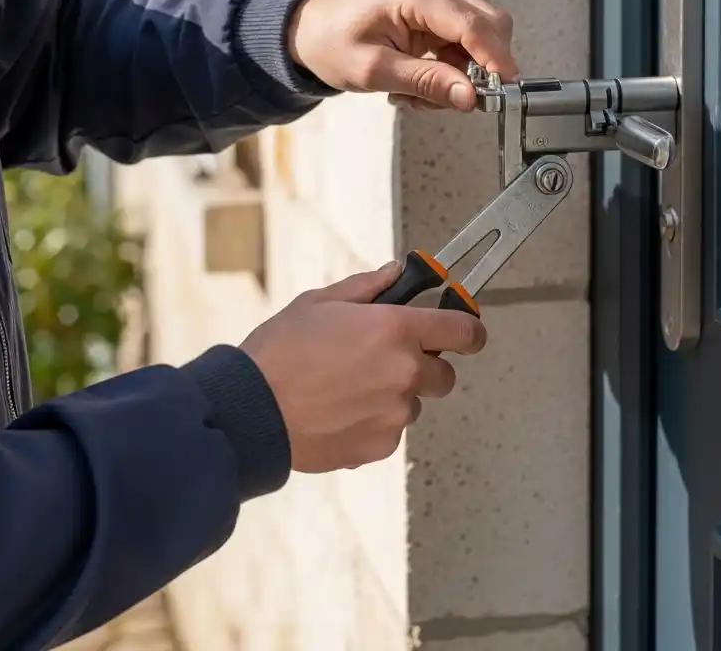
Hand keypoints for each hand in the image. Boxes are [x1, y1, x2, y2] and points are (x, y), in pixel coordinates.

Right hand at [240, 262, 486, 472]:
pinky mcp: (380, 446)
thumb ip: (368, 288)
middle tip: (385, 360)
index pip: (464, 331)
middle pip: (445, 374)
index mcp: (395, 330)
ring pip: (414, 404)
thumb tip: (395, 274)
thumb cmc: (279, 354)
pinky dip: (374, 422)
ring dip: (395, 396)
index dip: (470, 331)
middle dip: (424, 366)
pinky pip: (391, 431)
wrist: (250, 412)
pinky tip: (339, 411)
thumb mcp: (320, 303)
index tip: (468, 332)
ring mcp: (395, 414)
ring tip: (348, 388)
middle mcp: (405, 373)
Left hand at [287, 0, 518, 110]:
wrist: (307, 31)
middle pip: (489, 27)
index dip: (497, 60)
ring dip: (462, 75)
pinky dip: (451, 71)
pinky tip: (419, 84)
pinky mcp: (435, 16)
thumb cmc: (330, 42)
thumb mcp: (374, 71)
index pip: (475, 25)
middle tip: (453, 100)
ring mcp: (436, 1)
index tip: (505, 92)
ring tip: (420, 94)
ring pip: (480, 40)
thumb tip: (469, 97)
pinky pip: (463, 46)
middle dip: (482, 69)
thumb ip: (426, 83)